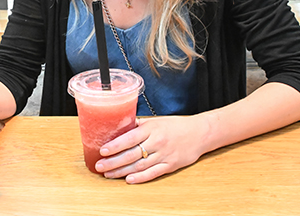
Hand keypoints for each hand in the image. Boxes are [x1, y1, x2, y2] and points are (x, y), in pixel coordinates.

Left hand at [95, 116, 212, 183]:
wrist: (200, 133)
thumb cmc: (176, 125)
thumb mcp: (156, 121)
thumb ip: (139, 125)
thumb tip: (119, 126)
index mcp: (152, 129)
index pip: (129, 138)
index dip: (115, 146)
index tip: (103, 151)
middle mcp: (157, 142)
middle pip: (131, 154)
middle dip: (113, 162)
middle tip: (100, 166)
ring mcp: (164, 155)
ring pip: (139, 166)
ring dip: (122, 171)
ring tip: (109, 174)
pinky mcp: (170, 165)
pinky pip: (153, 173)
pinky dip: (140, 177)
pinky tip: (129, 180)